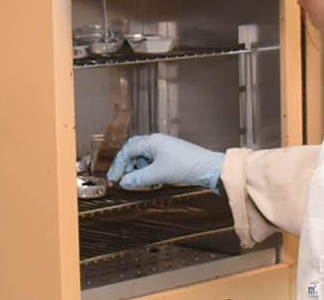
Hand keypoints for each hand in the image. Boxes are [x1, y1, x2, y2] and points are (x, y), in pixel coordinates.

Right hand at [106, 134, 224, 191]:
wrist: (209, 168)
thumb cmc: (186, 167)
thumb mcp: (158, 175)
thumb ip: (138, 179)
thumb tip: (124, 182)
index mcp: (151, 141)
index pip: (127, 151)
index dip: (118, 165)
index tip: (114, 179)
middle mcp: (157, 141)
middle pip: (134, 150)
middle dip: (127, 165)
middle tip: (122, 178)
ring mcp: (165, 147)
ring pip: (144, 156)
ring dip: (139, 169)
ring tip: (142, 181)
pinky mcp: (172, 155)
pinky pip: (154, 161)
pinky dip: (149, 170)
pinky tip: (154, 180)